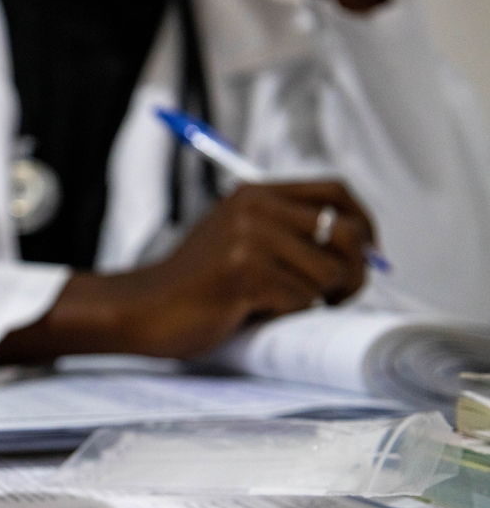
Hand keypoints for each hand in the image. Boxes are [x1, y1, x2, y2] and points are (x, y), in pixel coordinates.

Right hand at [0, 181, 375, 364]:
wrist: (141, 309)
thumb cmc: (194, 286)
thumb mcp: (238, 239)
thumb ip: (288, 233)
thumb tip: (362, 248)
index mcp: (254, 194)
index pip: (335, 192)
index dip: (363, 223)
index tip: (365, 253)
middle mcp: (254, 208)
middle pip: (345, 231)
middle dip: (355, 270)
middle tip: (339, 295)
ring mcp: (248, 238)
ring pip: (328, 273)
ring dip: (317, 299)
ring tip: (282, 305)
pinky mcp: (244, 273)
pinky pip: (301, 300)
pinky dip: (287, 315)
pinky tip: (254, 312)